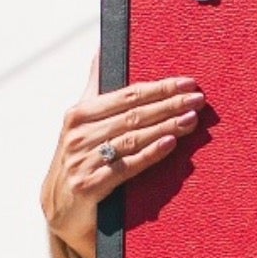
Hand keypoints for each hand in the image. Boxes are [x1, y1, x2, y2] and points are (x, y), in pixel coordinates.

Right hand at [42, 59, 202, 257]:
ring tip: (191, 120)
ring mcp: (83, 160)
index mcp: (79, 114)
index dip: (160, 88)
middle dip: (169, 105)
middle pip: (134, 115)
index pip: (127, 95)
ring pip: (132, 138)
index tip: (187, 83)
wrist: (59, 209)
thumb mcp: (80, 123)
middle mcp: (79, 135)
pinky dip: (150, 153)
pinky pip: (126, 166)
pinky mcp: (90, 186)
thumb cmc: (78, 160)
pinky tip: (169, 143)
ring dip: (165, 126)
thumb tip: (101, 48)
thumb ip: (94, 88)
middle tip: (197, 99)